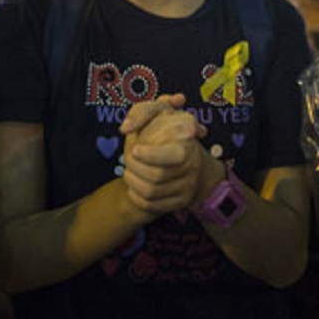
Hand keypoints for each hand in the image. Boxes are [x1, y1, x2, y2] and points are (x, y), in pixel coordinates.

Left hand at [120, 95, 211, 214]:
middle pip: (157, 176)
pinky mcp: (180, 201)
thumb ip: (141, 112)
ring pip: (152, 192)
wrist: (180, 153)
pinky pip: (153, 205)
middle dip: (134, 168)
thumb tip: (126, 128)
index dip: (151, 155)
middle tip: (126, 158)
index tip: (135, 150)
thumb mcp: (157, 112)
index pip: (174, 156)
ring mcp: (187, 186)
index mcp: (189, 143)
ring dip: (132, 182)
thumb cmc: (164, 129)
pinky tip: (133, 186)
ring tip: (128, 171)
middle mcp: (192, 166)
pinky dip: (136, 197)